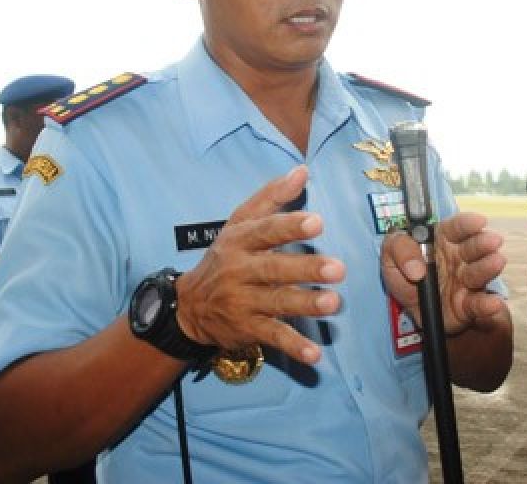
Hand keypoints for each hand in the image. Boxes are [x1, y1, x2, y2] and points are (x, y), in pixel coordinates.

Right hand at [175, 166, 344, 364]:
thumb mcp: (240, 223)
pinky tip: (315, 354)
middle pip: (274, 268)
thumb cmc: (225, 257)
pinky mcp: (247, 329)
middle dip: (306, 269)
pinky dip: (293, 347)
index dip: (290, 226)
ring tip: (333, 303)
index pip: (265, 231)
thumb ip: (272, 197)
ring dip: (305, 304)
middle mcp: (239, 270)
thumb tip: (302, 171)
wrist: (189, 306)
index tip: (317, 222)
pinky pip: (272, 337)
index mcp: (240, 240)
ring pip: (276, 303)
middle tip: (338, 269)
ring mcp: (243, 302)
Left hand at [380, 213, 506, 335]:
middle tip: (493, 241)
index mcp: (441, 241)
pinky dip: (487, 305)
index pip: (455, 228)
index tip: (479, 221)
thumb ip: (398, 250)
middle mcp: (458, 258)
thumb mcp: (391, 259)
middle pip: (472, 248)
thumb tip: (415, 268)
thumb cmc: (405, 277)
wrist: (415, 312)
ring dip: (488, 267)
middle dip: (482, 243)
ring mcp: (466, 282)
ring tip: (496, 262)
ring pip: (479, 273)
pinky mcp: (468, 306)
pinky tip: (493, 303)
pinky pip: (477, 305)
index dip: (467, 223)